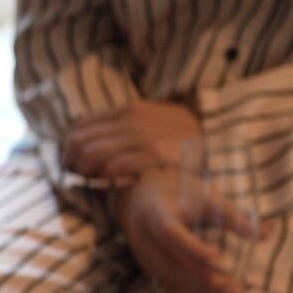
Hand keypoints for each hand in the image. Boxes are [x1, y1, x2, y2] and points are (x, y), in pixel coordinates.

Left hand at [65, 100, 202, 184]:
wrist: (222, 138)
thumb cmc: (184, 138)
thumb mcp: (155, 121)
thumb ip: (127, 126)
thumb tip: (95, 139)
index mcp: (128, 110)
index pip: (82, 125)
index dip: (70, 145)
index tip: (73, 162)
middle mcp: (132, 120)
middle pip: (82, 140)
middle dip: (72, 160)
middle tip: (77, 175)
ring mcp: (143, 136)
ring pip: (94, 153)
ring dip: (85, 171)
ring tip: (91, 181)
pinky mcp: (156, 154)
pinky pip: (117, 165)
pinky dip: (106, 175)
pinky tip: (110, 182)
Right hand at [112, 168, 249, 292]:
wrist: (142, 201)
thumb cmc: (180, 195)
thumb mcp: (204, 196)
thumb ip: (231, 215)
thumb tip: (265, 232)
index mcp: (156, 214)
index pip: (171, 235)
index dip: (193, 249)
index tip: (220, 259)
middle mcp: (145, 240)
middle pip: (171, 266)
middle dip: (205, 280)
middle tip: (237, 289)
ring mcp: (146, 260)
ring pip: (172, 284)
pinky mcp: (153, 273)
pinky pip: (174, 292)